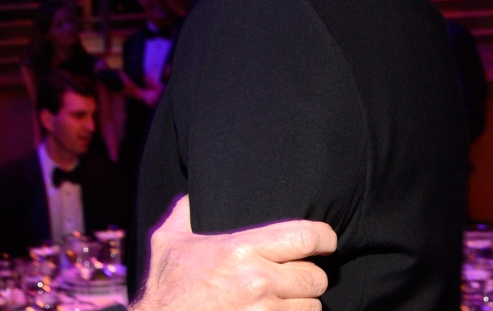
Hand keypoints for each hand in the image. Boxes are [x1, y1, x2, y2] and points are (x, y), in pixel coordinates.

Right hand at [131, 195, 335, 310]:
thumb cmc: (167, 287)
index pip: (305, 237)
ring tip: (282, 299)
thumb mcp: (168, 241)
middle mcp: (258, 281)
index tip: (325, 241)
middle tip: (295, 276)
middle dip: (309, 276)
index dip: (324, 237)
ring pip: (311, 308)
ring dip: (301, 304)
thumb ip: (185, 211)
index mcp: (241, 250)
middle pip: (316, 277)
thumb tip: (194, 192)